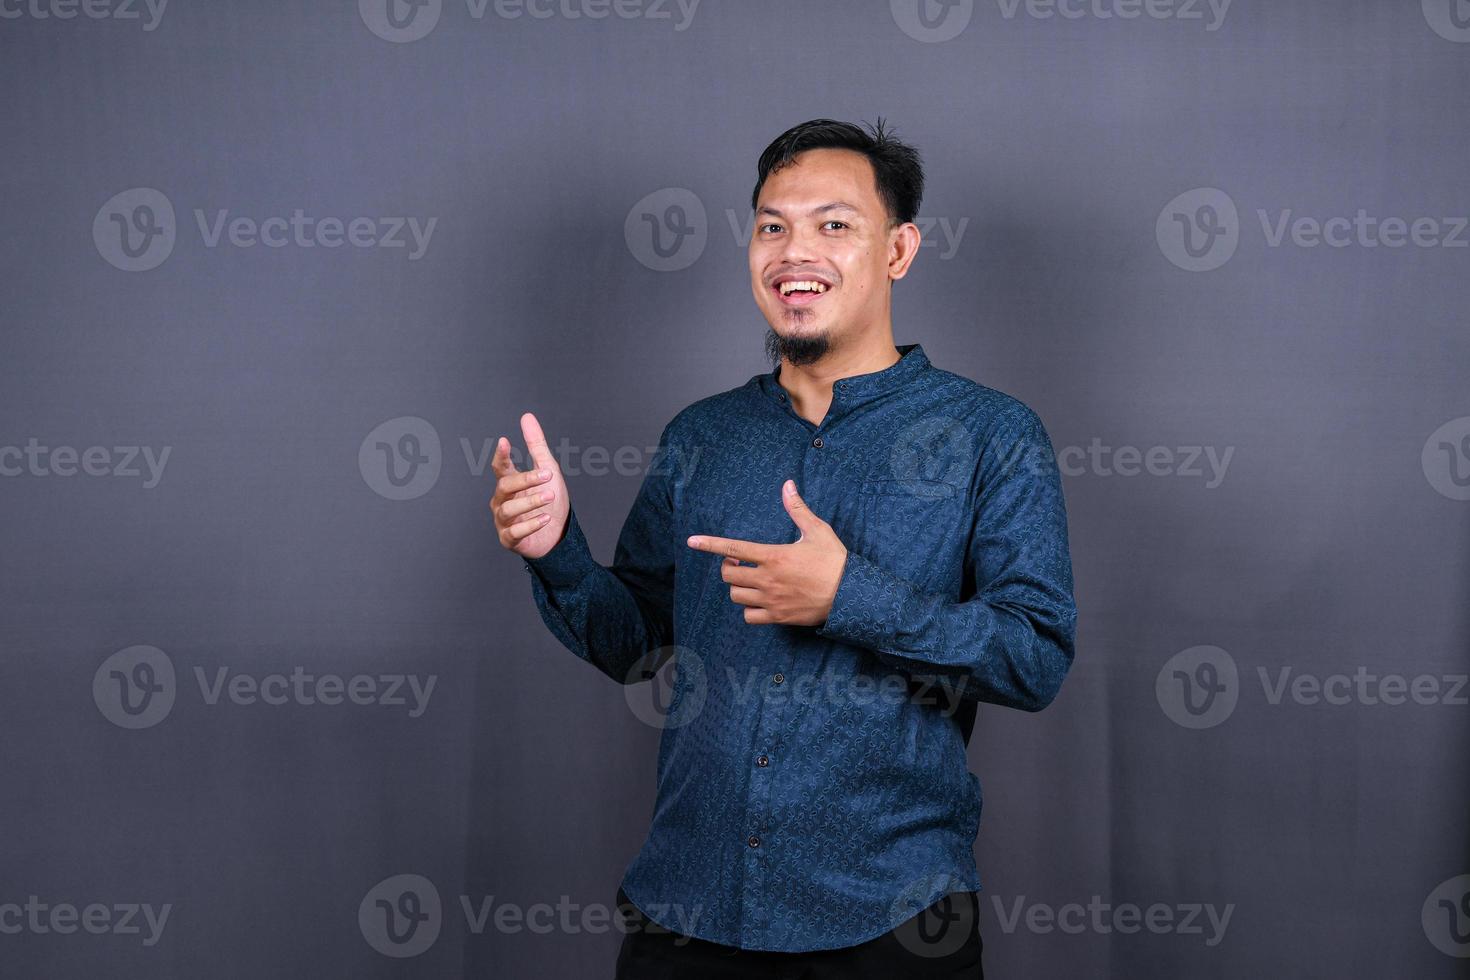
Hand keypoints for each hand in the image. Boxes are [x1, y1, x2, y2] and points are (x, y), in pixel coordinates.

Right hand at [490, 412, 570, 559]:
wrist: (558, 534)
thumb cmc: (550, 501)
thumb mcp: (547, 470)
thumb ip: (536, 445)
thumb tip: (527, 417)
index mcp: (509, 483)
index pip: (500, 467)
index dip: (501, 454)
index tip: (505, 441)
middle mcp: (502, 500)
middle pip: (505, 486)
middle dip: (526, 480)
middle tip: (548, 476)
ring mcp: (503, 521)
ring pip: (508, 509)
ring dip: (530, 501)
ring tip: (549, 497)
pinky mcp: (509, 539)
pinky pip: (514, 532)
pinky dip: (530, 525)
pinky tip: (545, 518)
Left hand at [686, 480, 847, 626]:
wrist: (851, 595)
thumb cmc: (834, 561)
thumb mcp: (817, 530)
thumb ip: (797, 509)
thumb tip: (788, 485)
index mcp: (773, 555)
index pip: (733, 548)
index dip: (709, 544)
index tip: (692, 541)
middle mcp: (767, 579)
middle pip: (728, 575)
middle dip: (728, 567)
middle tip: (739, 563)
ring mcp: (771, 600)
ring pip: (736, 596)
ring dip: (738, 587)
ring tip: (749, 581)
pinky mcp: (778, 617)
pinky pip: (749, 617)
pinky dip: (749, 610)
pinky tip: (758, 601)